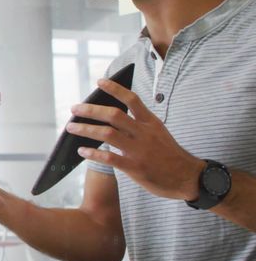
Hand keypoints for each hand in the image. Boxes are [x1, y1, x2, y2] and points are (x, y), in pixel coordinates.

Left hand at [69, 78, 202, 200]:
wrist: (189, 178)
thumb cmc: (171, 155)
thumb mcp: (160, 133)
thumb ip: (139, 125)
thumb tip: (116, 117)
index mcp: (151, 122)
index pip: (132, 99)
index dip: (115, 89)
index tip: (99, 81)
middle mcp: (144, 133)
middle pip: (113, 115)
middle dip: (91, 110)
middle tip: (74, 109)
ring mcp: (139, 150)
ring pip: (107, 134)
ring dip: (86, 129)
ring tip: (71, 127)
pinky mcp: (135, 167)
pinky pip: (109, 158)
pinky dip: (93, 153)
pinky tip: (82, 151)